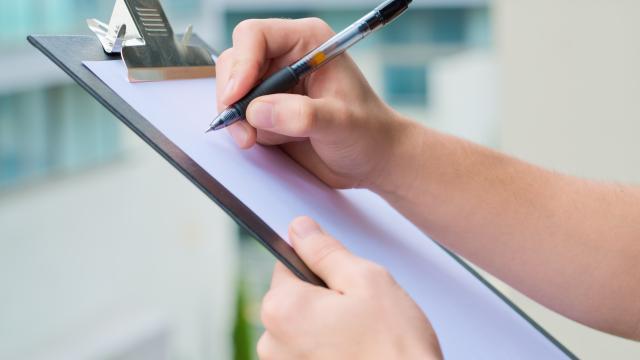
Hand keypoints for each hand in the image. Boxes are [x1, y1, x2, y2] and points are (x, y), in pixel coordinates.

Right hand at [216, 18, 418, 189]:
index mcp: (308, 42)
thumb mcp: (340, 123)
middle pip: (236, 62)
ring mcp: (275, 84)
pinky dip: (243, 129)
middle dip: (233, 96)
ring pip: (232, 89)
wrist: (371, 160)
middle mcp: (287, 57)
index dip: (242, 63)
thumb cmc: (368, 133)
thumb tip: (258, 111)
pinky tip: (267, 140)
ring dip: (237, 117)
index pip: (256, 36)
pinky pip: (239, 114)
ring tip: (259, 139)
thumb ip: (302, 115)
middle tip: (244, 129)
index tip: (237, 96)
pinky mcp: (268, 109)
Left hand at [257, 217, 441, 359]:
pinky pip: (309, 351)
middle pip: (294, 297)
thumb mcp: (367, 281)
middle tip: (361, 311)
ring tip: (362, 336)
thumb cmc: (395, 348)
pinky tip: (355, 353)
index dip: (319, 266)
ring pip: (303, 326)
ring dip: (327, 325)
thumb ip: (326, 251)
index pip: (287, 264)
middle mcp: (271, 343)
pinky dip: (328, 348)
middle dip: (323, 297)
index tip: (343, 280)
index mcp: (281, 309)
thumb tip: (300, 228)